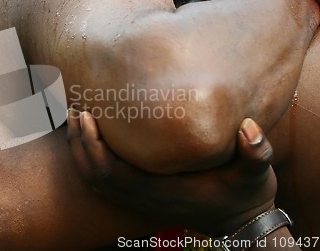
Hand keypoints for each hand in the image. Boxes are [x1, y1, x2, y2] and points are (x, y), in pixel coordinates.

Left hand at [67, 110, 276, 236]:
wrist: (240, 221)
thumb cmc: (243, 194)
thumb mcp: (256, 174)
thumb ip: (256, 152)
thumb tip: (250, 127)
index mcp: (162, 191)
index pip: (112, 171)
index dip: (93, 145)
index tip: (86, 114)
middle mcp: (144, 199)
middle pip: (94, 175)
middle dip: (78, 142)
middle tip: (73, 108)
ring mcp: (140, 200)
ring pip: (95, 181)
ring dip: (79, 151)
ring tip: (73, 119)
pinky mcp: (140, 197)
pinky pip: (103, 183)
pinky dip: (88, 161)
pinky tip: (88, 139)